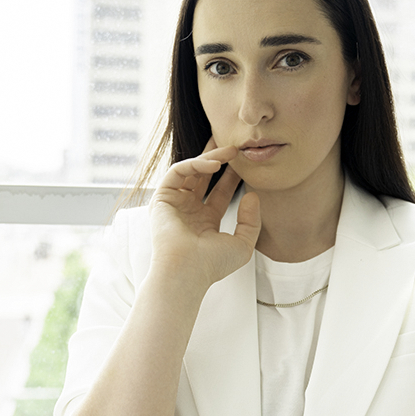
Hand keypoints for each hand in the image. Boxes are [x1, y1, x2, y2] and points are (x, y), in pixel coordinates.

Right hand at [148, 140, 260, 288]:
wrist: (187, 272)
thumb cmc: (212, 264)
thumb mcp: (243, 244)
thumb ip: (251, 221)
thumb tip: (253, 195)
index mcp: (205, 222)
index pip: (221, 193)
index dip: (233, 176)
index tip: (247, 163)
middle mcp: (188, 210)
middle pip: (204, 177)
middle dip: (219, 159)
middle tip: (235, 144)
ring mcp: (174, 203)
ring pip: (192, 171)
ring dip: (211, 158)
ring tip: (231, 151)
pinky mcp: (162, 198)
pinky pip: (178, 172)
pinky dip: (195, 164)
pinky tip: (214, 163)